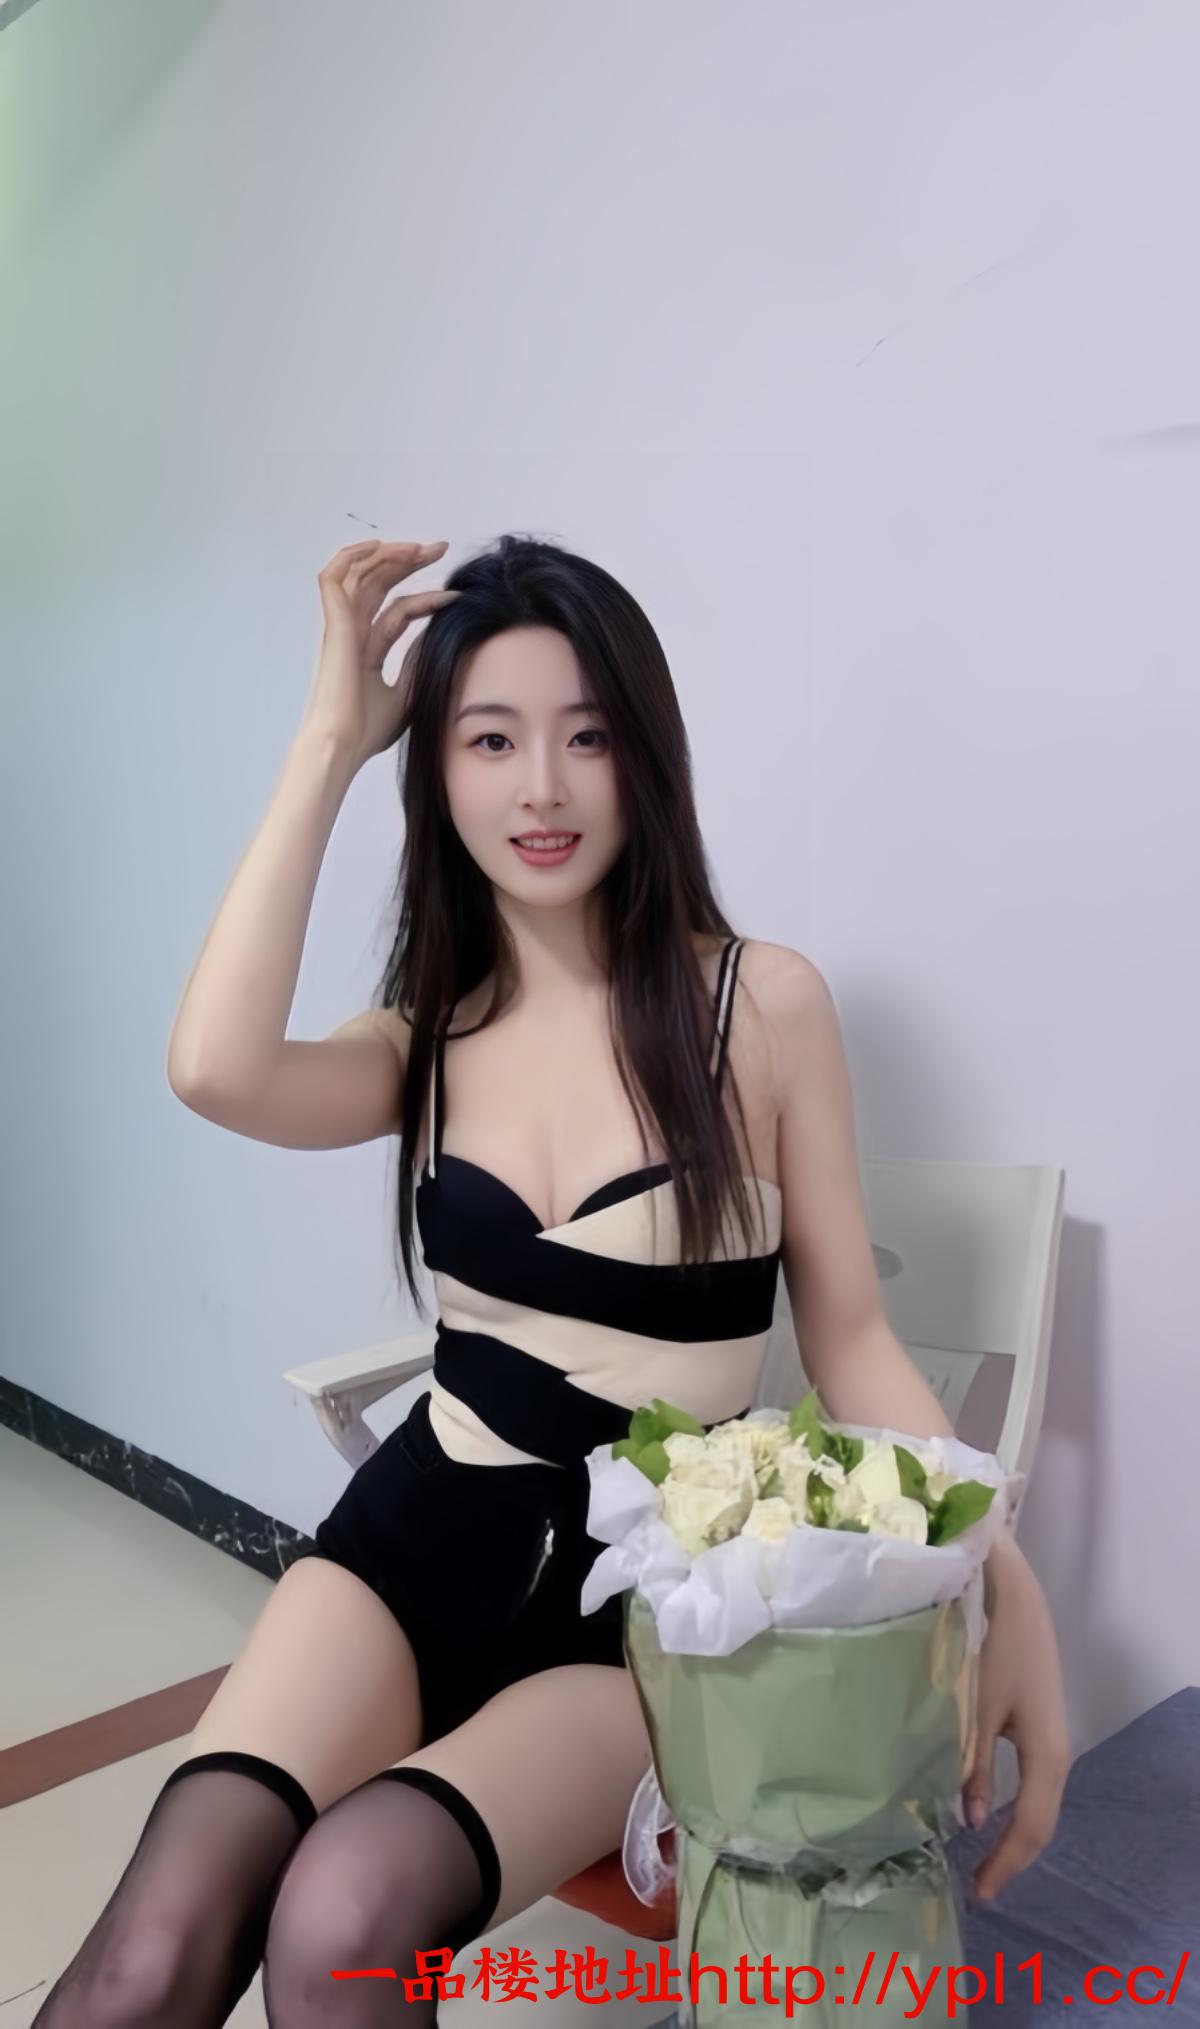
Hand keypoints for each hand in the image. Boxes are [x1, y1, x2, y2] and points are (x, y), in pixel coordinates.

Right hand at [300, 539, 460, 765]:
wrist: (343, 745)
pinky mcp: (334, 625)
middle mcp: (352, 633)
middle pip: (379, 583)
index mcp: (366, 649)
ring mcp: (341, 627)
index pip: (398, 611)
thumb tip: (437, 639)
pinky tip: (378, 546)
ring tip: (419, 547)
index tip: (458, 597)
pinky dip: (351, 557)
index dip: (428, 600)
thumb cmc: (366, 731)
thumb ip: (418, 665)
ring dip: (388, 554)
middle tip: (439, 549)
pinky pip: (333, 578)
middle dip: (408, 561)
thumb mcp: (406, 694)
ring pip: (359, 574)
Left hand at [962, 1531, 1071, 1903]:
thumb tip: (969, 1820)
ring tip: (981, 1859)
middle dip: (1011, 1858)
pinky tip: (986, 1810)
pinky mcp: (1037, 1724)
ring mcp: (1049, 1739)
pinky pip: (1030, 1782)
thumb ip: (971, 1766)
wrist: (1011, 1595)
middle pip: (1039, 1822)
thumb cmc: (992, 1650)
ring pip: (1036, 1803)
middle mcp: (1056, 1754)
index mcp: (1046, 1756)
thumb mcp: (975, 1710)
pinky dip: (1011, 1805)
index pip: (1029, 1828)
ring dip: (1011, 1833)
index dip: (1005, 1864)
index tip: (978, 1892)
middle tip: (978, 1886)